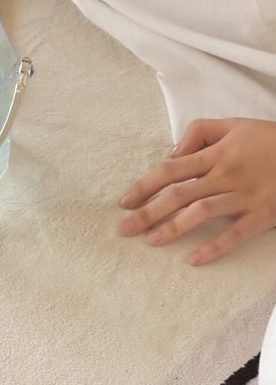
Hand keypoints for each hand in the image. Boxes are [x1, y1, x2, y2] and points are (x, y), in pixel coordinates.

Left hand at [118, 118, 275, 264]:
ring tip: (150, 241)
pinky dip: (215, 248)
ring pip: (201, 213)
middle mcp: (225, 175)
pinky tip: (194, 260)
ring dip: (173, 228)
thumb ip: (201, 132)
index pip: (171, 170)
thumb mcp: (236, 124)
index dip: (144, 186)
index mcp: (216, 153)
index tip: (124, 201)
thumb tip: (172, 153)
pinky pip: (236, 234)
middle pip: (178, 194)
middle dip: (148, 212)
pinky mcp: (263, 214)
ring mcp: (244, 196)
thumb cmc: (272, 140)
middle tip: (123, 229)